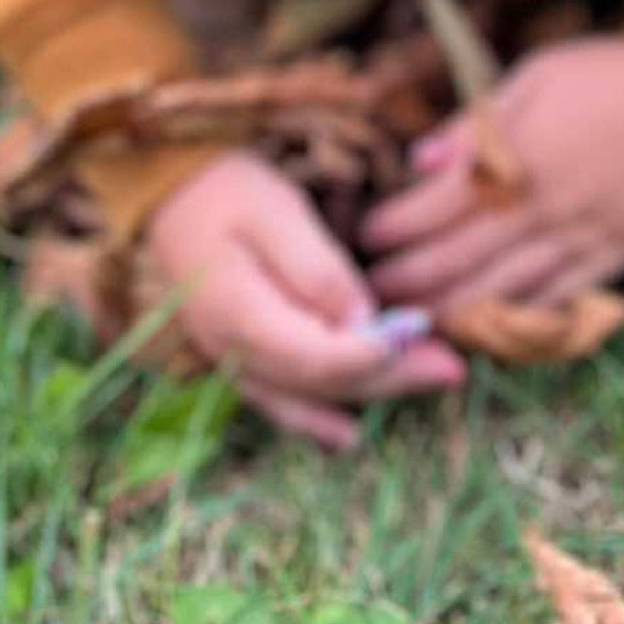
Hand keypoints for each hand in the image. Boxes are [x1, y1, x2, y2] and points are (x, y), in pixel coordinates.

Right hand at [146, 152, 464, 447]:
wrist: (170, 193)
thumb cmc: (226, 191)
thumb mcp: (275, 213)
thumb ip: (317, 271)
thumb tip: (364, 322)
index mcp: (238, 313)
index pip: (314, 354)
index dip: (371, 355)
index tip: (420, 337)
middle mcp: (232, 351)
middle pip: (322, 380)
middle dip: (392, 375)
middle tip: (453, 366)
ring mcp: (232, 360)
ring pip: (308, 395)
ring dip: (372, 392)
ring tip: (433, 380)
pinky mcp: (238, 356)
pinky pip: (280, 399)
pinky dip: (317, 417)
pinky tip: (348, 432)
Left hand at [361, 36, 623, 311]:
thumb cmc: (604, 76)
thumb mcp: (532, 77)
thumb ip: (473, 126)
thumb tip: (417, 160)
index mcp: (520, 155)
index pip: (439, 205)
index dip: (396, 226)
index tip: (367, 236)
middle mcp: (546, 206)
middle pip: (461, 257)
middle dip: (409, 279)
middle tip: (374, 292)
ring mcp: (581, 238)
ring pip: (503, 290)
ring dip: (450, 310)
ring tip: (413, 321)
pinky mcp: (613, 259)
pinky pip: (555, 302)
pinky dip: (515, 320)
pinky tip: (482, 329)